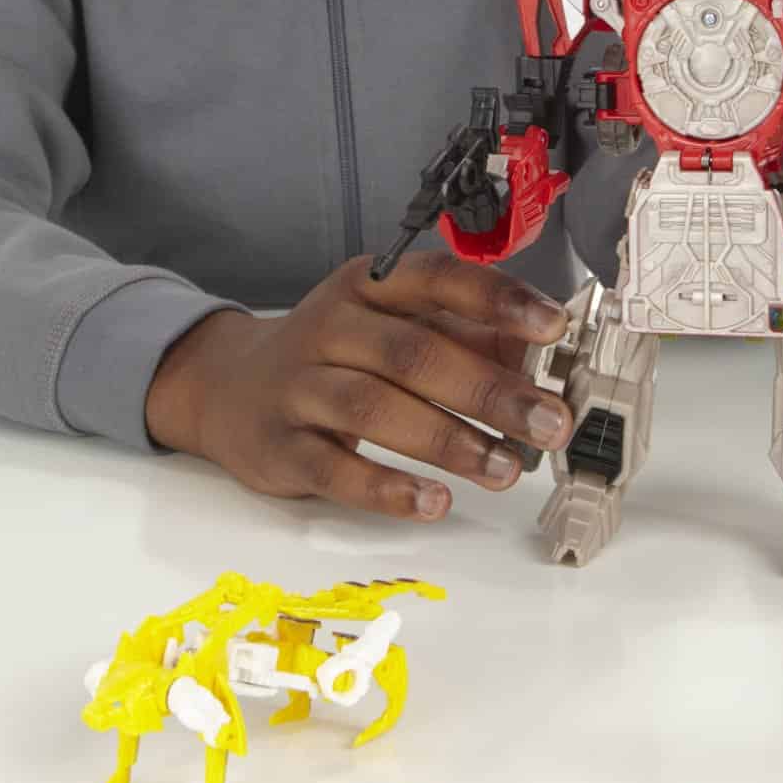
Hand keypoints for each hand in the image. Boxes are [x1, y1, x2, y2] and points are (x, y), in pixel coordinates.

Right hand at [143, 251, 576, 519]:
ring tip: (505, 468)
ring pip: (375, 408)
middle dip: (489, 390)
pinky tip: (434, 502)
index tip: (553, 326)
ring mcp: (299, 386)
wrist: (228, 387)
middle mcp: (330, 326)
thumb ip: (463, 336)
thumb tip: (540, 356)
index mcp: (368, 285)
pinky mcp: (281, 447)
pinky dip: (388, 488)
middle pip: (414, 353)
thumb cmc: (334, 354)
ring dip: (448, 440)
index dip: (497, 300)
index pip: (437, 280)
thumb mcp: (392, 326)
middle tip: (548, 422)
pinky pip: (335, 469)